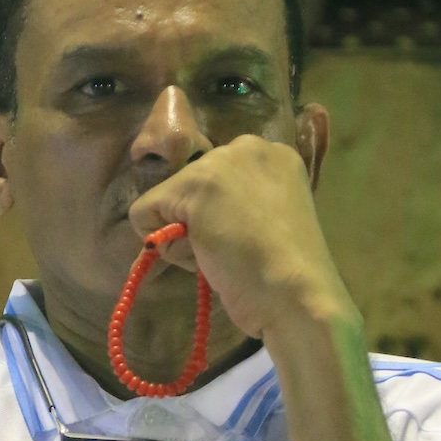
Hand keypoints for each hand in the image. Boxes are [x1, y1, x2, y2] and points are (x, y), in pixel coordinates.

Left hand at [126, 133, 357, 339]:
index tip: (246, 238)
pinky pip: (144, 213)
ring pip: (169, 199)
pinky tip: (203, 257)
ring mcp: (218, 163)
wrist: (296, 294)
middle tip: (234, 250)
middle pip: (192, 184)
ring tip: (223, 256)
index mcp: (275, 156)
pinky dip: (163, 244)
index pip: (221, 178)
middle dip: (201, 220)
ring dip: (186, 235)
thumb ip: (243, 206)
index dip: (222, 214)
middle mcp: (247, 147)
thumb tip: (201, 219)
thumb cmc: (290, 274)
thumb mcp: (272, 221)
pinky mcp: (190, 186)